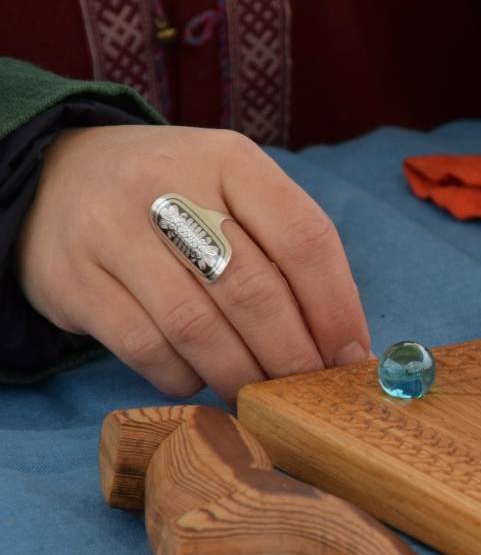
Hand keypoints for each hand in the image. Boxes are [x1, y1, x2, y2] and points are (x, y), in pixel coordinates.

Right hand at [17, 125, 371, 401]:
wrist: (54, 175)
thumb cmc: (174, 196)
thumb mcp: (232, 190)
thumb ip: (285, 246)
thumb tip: (343, 340)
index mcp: (229, 159)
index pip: (304, 237)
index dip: (336, 306)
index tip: (352, 356)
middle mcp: (168, 185)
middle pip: (253, 288)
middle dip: (292, 354)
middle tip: (308, 391)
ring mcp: (112, 230)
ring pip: (197, 326)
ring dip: (240, 375)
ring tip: (261, 396)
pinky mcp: (73, 280)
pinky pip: (145, 348)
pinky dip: (184, 377)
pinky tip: (199, 378)